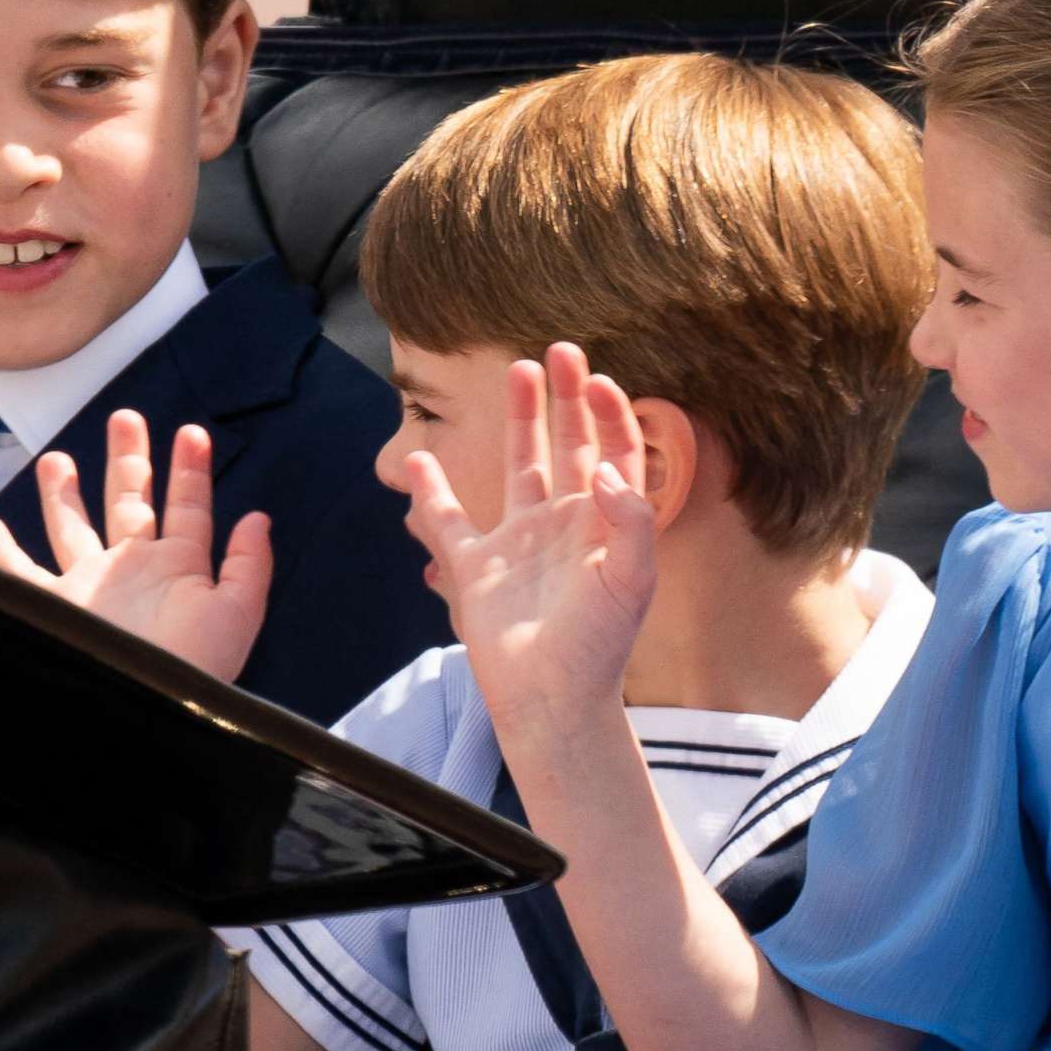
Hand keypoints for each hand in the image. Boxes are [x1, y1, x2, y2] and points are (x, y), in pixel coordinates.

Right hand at [0, 410, 273, 681]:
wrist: (144, 708)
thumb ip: (249, 564)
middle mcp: (131, 570)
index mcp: (179, 567)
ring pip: (72, 527)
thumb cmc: (194, 668)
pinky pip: (21, 574)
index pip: (188, 507)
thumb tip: (257, 518)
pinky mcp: (54, 606)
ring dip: (64, 493)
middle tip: (125, 419)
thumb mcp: (236, 613)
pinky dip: (1, 552)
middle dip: (128, 460)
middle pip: (128, 501)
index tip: (194, 433)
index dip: (191, 470)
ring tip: (56, 458)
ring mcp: (90, 587)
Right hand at [401, 343, 654, 730]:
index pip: (615, 454)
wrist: (552, 700)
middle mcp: (565, 524)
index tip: (599, 380)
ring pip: (519, 466)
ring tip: (520, 370)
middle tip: (562, 349)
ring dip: (519, 420)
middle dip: (568, 398)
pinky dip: (431, 491)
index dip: (611, 415)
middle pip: (569, 445)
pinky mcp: (477, 568)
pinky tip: (418, 459)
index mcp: (606, 524)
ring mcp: (520, 542)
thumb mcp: (631, 582)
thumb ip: (632, 521)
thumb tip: (609, 470)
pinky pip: (448, 521)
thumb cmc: (599, 646)